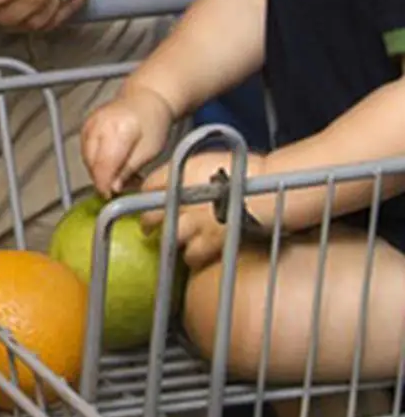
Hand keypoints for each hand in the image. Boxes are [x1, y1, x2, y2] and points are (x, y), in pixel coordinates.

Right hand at [81, 86, 175, 195]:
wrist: (145, 99)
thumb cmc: (153, 122)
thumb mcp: (150, 150)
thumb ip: (129, 169)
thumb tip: (113, 187)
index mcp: (118, 130)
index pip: (103, 165)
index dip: (104, 185)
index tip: (110, 196)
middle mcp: (98, 125)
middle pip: (92, 163)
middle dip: (103, 180)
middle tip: (120, 187)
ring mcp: (89, 124)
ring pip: (86, 159)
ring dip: (99, 171)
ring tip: (119, 174)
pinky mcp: (85, 126)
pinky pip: (85, 151)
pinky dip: (96, 161)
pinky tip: (111, 163)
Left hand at [140, 151, 265, 271]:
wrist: (270, 188)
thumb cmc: (248, 170)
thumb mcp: (208, 160)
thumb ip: (185, 170)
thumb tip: (174, 179)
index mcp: (180, 172)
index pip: (148, 186)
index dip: (146, 195)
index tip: (147, 202)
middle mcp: (182, 197)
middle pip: (151, 215)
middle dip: (150, 222)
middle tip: (151, 227)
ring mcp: (195, 220)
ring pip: (169, 238)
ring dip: (171, 240)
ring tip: (178, 240)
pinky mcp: (210, 241)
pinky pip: (191, 255)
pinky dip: (192, 256)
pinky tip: (196, 253)